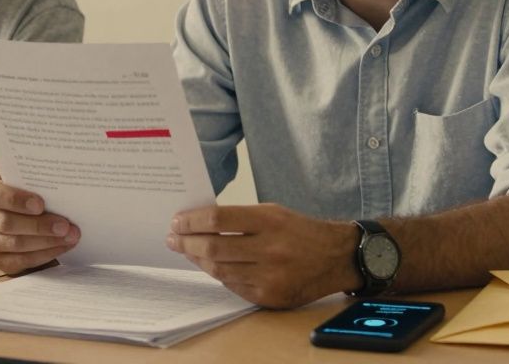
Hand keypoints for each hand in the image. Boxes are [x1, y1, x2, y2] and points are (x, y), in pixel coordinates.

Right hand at [0, 179, 79, 274]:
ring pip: (15, 244)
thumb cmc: (27, 196)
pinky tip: (62, 247)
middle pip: (6, 224)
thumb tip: (62, 194)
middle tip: (64, 226)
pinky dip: (45, 254)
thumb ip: (37, 187)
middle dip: (39, 226)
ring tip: (69, 237)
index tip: (40, 204)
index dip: (16, 200)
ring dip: (46, 242)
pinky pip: (21, 261)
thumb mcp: (28, 186)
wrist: (20, 213)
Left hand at [167, 203, 358, 308]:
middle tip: (173, 238)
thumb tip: (200, 223)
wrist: (336, 258)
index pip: (218, 219)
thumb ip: (239, 217)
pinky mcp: (269, 297)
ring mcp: (269, 276)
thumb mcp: (273, 212)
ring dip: (198, 260)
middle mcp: (270, 249)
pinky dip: (219, 274)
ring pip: (219, 270)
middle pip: (214, 247)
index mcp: (269, 221)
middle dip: (187, 243)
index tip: (177, 221)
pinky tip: (210, 265)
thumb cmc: (300, 230)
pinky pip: (233, 286)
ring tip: (187, 251)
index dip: (192, 221)